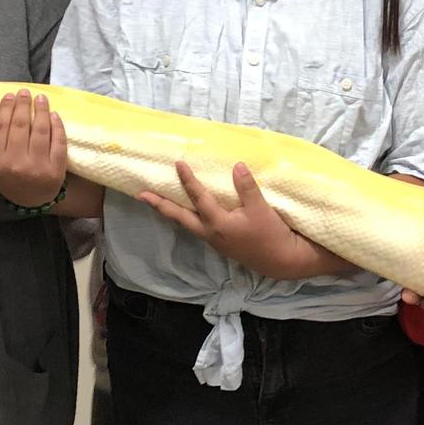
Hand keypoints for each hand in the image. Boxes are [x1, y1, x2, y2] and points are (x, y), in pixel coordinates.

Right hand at [0, 90, 67, 206]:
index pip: (0, 128)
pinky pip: (57, 141)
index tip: (9, 96)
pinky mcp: (56, 168)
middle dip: (23, 104)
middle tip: (24, 92)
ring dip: (41, 110)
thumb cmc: (3, 177)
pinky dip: (57, 125)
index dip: (5, 108)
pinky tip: (53, 114)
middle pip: (20, 125)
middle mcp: (16, 164)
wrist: (31, 199)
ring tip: (40, 98)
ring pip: (40, 130)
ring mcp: (37, 167)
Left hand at [139, 161, 343, 279]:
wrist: (282, 260)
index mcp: (218, 223)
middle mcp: (210, 233)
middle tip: (141, 195)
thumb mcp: (261, 209)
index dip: (188, 179)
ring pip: (187, 224)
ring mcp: (214, 240)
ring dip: (172, 212)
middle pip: (180, 217)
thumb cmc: (272, 235)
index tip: (178, 163)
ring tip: (158, 202)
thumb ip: (247, 187)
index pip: (198, 198)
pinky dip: (187, 217)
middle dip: (160, 205)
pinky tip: (188, 212)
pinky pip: (197, 227)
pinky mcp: (221, 243)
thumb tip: (237, 165)